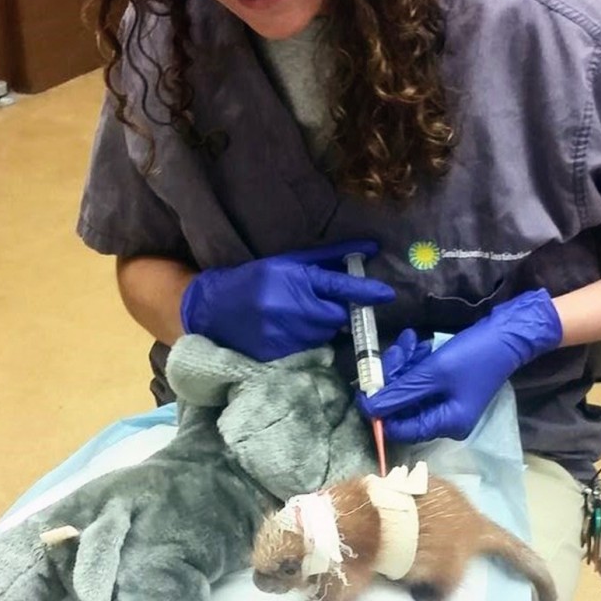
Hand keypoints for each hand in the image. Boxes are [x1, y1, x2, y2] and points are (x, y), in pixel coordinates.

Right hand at [180, 240, 395, 361]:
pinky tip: (288, 331)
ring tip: (297, 316)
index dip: (366, 291)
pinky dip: (306, 340)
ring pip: (325, 334)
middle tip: (320, 304)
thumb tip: (370, 247)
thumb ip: (330, 256)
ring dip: (321, 326)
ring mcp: (286, 334)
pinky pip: (308, 349)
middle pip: (337, 315)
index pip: (340, 286)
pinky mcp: (279, 354)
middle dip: (336, 311)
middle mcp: (292, 308)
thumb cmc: (256, 279)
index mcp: (296, 279)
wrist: (213, 308)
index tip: (387, 293)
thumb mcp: (289, 261)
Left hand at [356, 289, 562, 441]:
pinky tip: (417, 342)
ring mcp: (446, 401)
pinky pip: (420, 378)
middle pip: (403, 406)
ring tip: (409, 341)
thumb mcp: (434, 373)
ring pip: (409, 388)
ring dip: (403, 364)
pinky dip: (415, 361)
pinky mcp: (446, 384)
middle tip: (396, 351)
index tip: (367, 384)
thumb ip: (400, 393)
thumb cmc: (474, 355)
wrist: (508, 333)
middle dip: (394, 377)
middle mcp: (445, 418)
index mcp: (445, 424)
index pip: (400, 429)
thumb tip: (368, 409)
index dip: (380, 409)